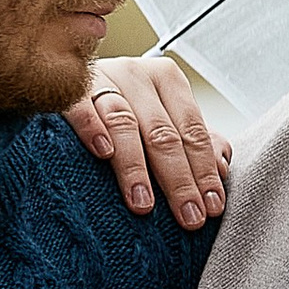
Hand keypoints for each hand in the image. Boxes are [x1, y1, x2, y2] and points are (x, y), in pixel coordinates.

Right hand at [64, 53, 231, 226]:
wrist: (65, 71)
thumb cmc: (126, 106)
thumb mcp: (165, 117)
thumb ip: (196, 140)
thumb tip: (223, 168)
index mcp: (167, 79)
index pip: (192, 129)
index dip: (204, 170)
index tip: (212, 206)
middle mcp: (137, 74)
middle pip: (162, 132)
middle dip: (179, 179)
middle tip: (188, 216)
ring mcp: (102, 79)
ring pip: (124, 123)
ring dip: (135, 167)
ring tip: (143, 204)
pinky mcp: (68, 88)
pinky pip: (81, 107)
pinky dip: (92, 128)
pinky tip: (103, 153)